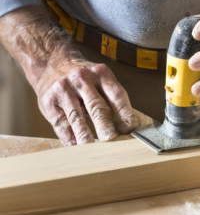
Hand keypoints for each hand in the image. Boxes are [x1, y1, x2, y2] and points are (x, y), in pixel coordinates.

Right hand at [0, 6, 151, 145]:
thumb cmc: (83, 78)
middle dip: (106, 127)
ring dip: (86, 136)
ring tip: (94, 151)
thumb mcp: (101, 81)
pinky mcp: (49, 102)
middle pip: (97, 107)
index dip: (125, 114)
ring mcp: (63, 90)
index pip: (116, 96)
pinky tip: (77, 148)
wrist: (51, 63)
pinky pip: (61, 124)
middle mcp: (82, 79)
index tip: (130, 129)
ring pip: (77, 118)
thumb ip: (116, 101)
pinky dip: (70, 139)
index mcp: (100, 74)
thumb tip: (135, 123)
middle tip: (113, 142)